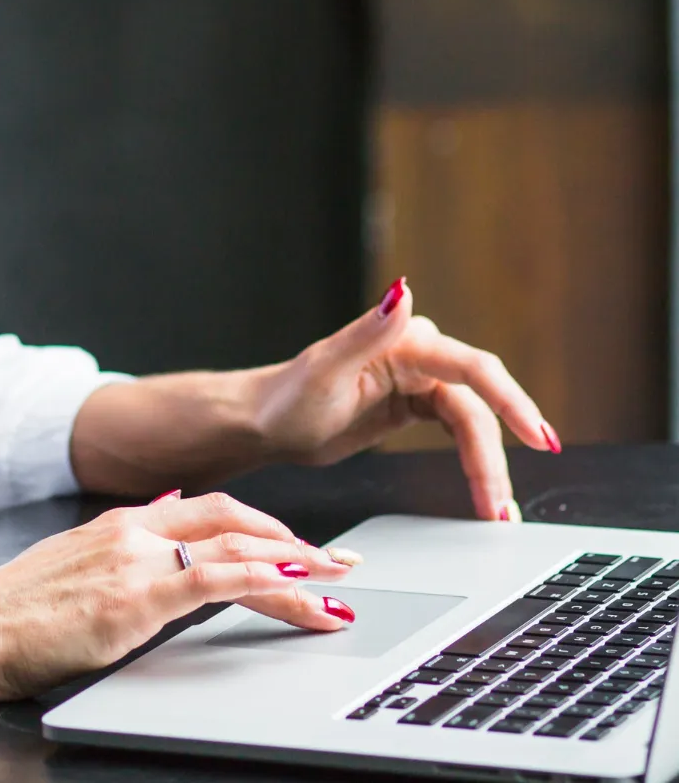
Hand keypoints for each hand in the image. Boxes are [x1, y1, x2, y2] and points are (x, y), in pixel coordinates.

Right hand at [0, 491, 359, 701]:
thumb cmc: (15, 609)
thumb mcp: (74, 563)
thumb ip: (123, 546)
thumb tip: (168, 523)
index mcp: (120, 521)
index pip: (208, 510)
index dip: (260, 526)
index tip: (296, 545)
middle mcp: (135, 528)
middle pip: (233, 519)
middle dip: (292, 539)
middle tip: (339, 562)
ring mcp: (137, 559)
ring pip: (237, 548)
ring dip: (296, 566)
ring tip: (337, 587)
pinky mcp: (137, 596)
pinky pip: (218, 579)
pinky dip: (265, 582)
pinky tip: (296, 594)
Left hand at [254, 278, 557, 520]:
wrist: (266, 424)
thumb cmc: (288, 397)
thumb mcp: (326, 368)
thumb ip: (369, 330)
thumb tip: (402, 291)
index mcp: (402, 341)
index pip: (472, 369)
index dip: (510, 401)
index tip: (537, 437)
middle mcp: (417, 354)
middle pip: (478, 405)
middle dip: (496, 456)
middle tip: (500, 507)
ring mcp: (419, 379)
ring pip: (473, 423)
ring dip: (487, 467)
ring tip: (494, 512)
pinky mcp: (415, 404)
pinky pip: (460, 431)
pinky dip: (474, 461)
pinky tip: (485, 490)